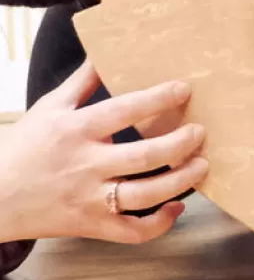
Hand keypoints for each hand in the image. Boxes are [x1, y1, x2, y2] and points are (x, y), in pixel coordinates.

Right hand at [0, 62, 207, 244]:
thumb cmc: (24, 147)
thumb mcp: (50, 106)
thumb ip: (84, 79)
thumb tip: (106, 47)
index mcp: (76, 131)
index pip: (124, 111)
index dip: (158, 99)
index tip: (184, 89)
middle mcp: (85, 166)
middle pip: (142, 157)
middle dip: (179, 144)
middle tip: (200, 131)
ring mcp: (89, 200)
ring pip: (143, 197)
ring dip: (179, 182)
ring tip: (202, 165)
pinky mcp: (90, 226)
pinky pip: (130, 232)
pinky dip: (158, 224)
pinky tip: (177, 207)